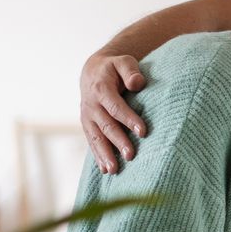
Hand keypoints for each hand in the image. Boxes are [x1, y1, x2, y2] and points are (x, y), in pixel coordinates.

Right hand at [80, 53, 148, 174]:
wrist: (93, 72)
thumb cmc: (114, 68)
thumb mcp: (123, 61)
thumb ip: (130, 70)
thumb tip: (137, 83)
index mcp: (101, 89)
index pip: (115, 106)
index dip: (128, 119)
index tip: (143, 132)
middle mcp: (91, 105)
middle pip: (106, 125)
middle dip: (118, 141)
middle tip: (131, 155)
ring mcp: (87, 117)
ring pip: (96, 137)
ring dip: (105, 154)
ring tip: (114, 170)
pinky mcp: (87, 126)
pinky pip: (92, 142)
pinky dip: (98, 156)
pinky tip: (105, 170)